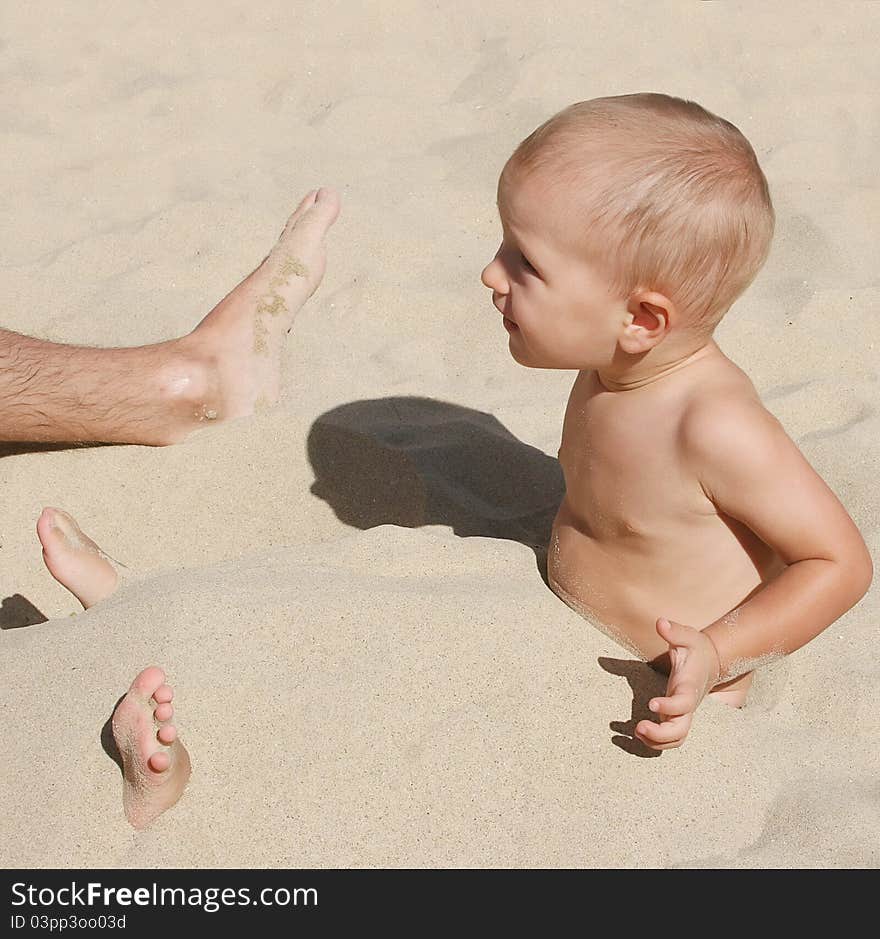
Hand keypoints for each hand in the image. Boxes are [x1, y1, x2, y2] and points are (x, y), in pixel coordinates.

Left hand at [635, 617, 720, 750]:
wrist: (712, 662)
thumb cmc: (696, 649)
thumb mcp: (687, 636)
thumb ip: (674, 631)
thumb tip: (660, 622)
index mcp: (690, 686)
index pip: (683, 702)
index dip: (669, 706)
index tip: (651, 704)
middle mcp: (688, 704)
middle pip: (681, 730)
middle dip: (661, 734)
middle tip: (638, 727)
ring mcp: (684, 713)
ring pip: (676, 738)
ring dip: (657, 741)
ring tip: (636, 732)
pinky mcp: (677, 716)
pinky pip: (670, 737)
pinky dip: (656, 741)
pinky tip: (638, 734)